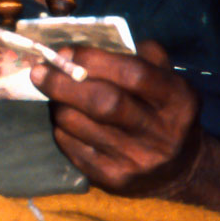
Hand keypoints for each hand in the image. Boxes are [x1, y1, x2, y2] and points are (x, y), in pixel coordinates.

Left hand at [29, 41, 201, 195]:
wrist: (180, 170)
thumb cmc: (165, 110)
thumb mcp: (168, 78)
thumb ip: (142, 55)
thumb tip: (97, 40)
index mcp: (177, 100)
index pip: (133, 74)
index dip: (94, 60)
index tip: (65, 52)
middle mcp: (161, 133)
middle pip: (104, 103)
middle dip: (64, 84)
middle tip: (40, 71)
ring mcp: (137, 161)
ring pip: (81, 126)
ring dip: (59, 104)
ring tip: (53, 93)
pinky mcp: (115, 180)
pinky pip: (73, 148)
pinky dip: (61, 128)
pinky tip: (65, 117)